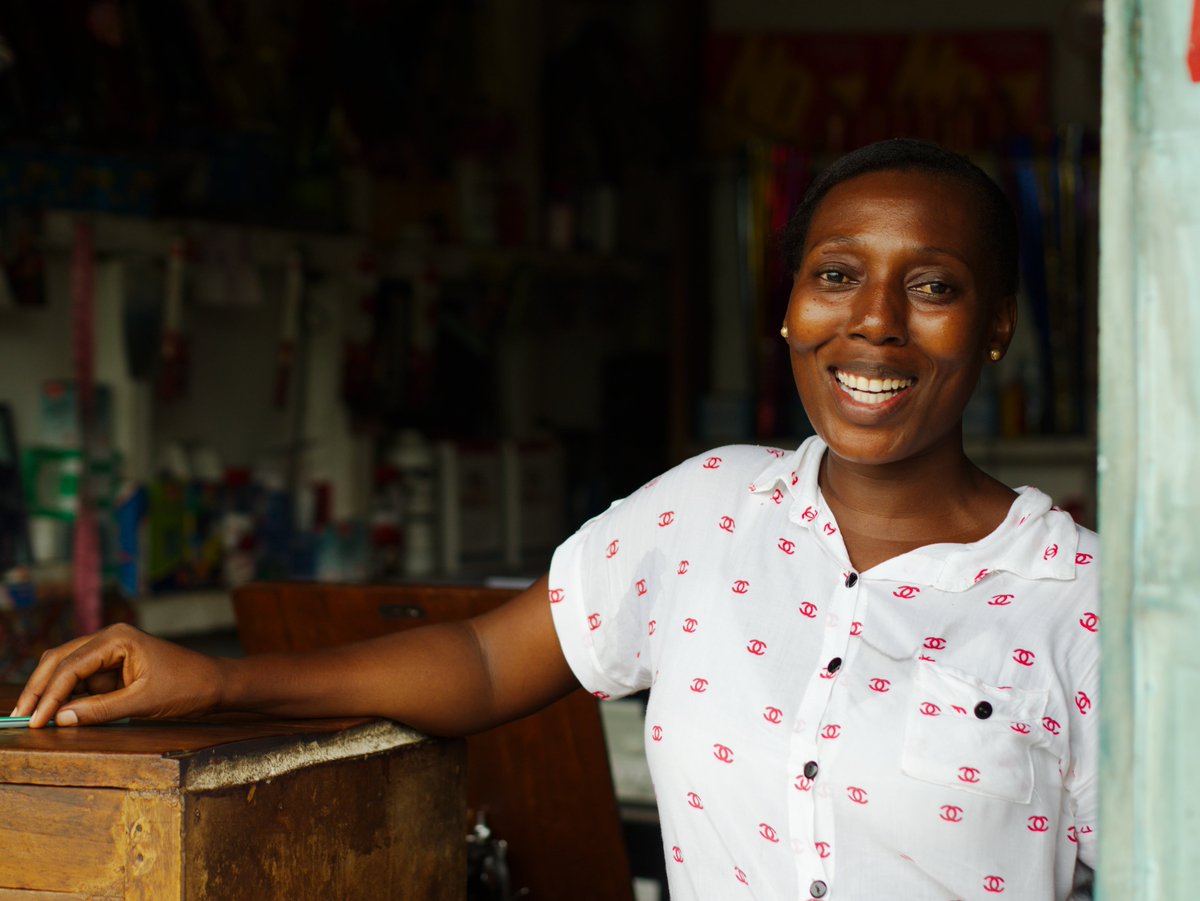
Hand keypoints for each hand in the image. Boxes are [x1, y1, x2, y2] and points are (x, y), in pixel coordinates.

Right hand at [12, 623, 225, 727]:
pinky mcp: (114, 666)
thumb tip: (61, 719)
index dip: (49, 694)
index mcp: (117, 637)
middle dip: (40, 690)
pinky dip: (68, 696)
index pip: (71, 665)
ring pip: (67, 669)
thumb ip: (102, 710)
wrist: (216, 684)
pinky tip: (56, 715)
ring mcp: (111, 651)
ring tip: (32, 720)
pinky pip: (83, 680)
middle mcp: (110, 638)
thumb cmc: (188, 687)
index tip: (34, 721)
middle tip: (20, 719)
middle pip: (60, 660)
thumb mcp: (144, 702)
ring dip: (51, 694)